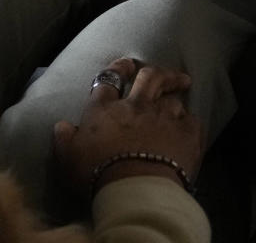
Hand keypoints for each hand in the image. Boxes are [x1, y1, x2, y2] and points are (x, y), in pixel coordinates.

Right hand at [52, 58, 204, 195]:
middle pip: (150, 76)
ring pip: (174, 99)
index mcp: (106, 109)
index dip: (118, 68)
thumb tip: (62, 125)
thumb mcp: (68, 158)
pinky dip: (190, 124)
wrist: (135, 189)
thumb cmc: (96, 174)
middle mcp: (137, 106)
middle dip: (160, 72)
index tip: (126, 65)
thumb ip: (64, 139)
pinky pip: (193, 121)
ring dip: (175, 101)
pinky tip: (190, 129)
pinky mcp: (187, 132)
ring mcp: (165, 117)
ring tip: (179, 107)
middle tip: (170, 76)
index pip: (109, 78)